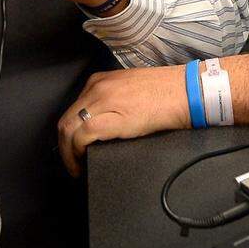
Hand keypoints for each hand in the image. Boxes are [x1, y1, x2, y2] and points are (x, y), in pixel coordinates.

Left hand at [57, 65, 189, 176]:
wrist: (185, 92)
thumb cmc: (165, 94)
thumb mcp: (128, 92)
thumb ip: (110, 103)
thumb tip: (99, 125)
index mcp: (100, 82)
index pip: (73, 109)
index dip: (68, 133)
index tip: (72, 148)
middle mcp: (97, 88)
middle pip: (66, 120)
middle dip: (64, 145)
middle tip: (71, 161)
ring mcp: (103, 101)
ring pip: (69, 128)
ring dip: (68, 151)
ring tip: (76, 165)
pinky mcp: (113, 117)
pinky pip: (83, 135)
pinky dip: (77, 152)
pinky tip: (83, 162)